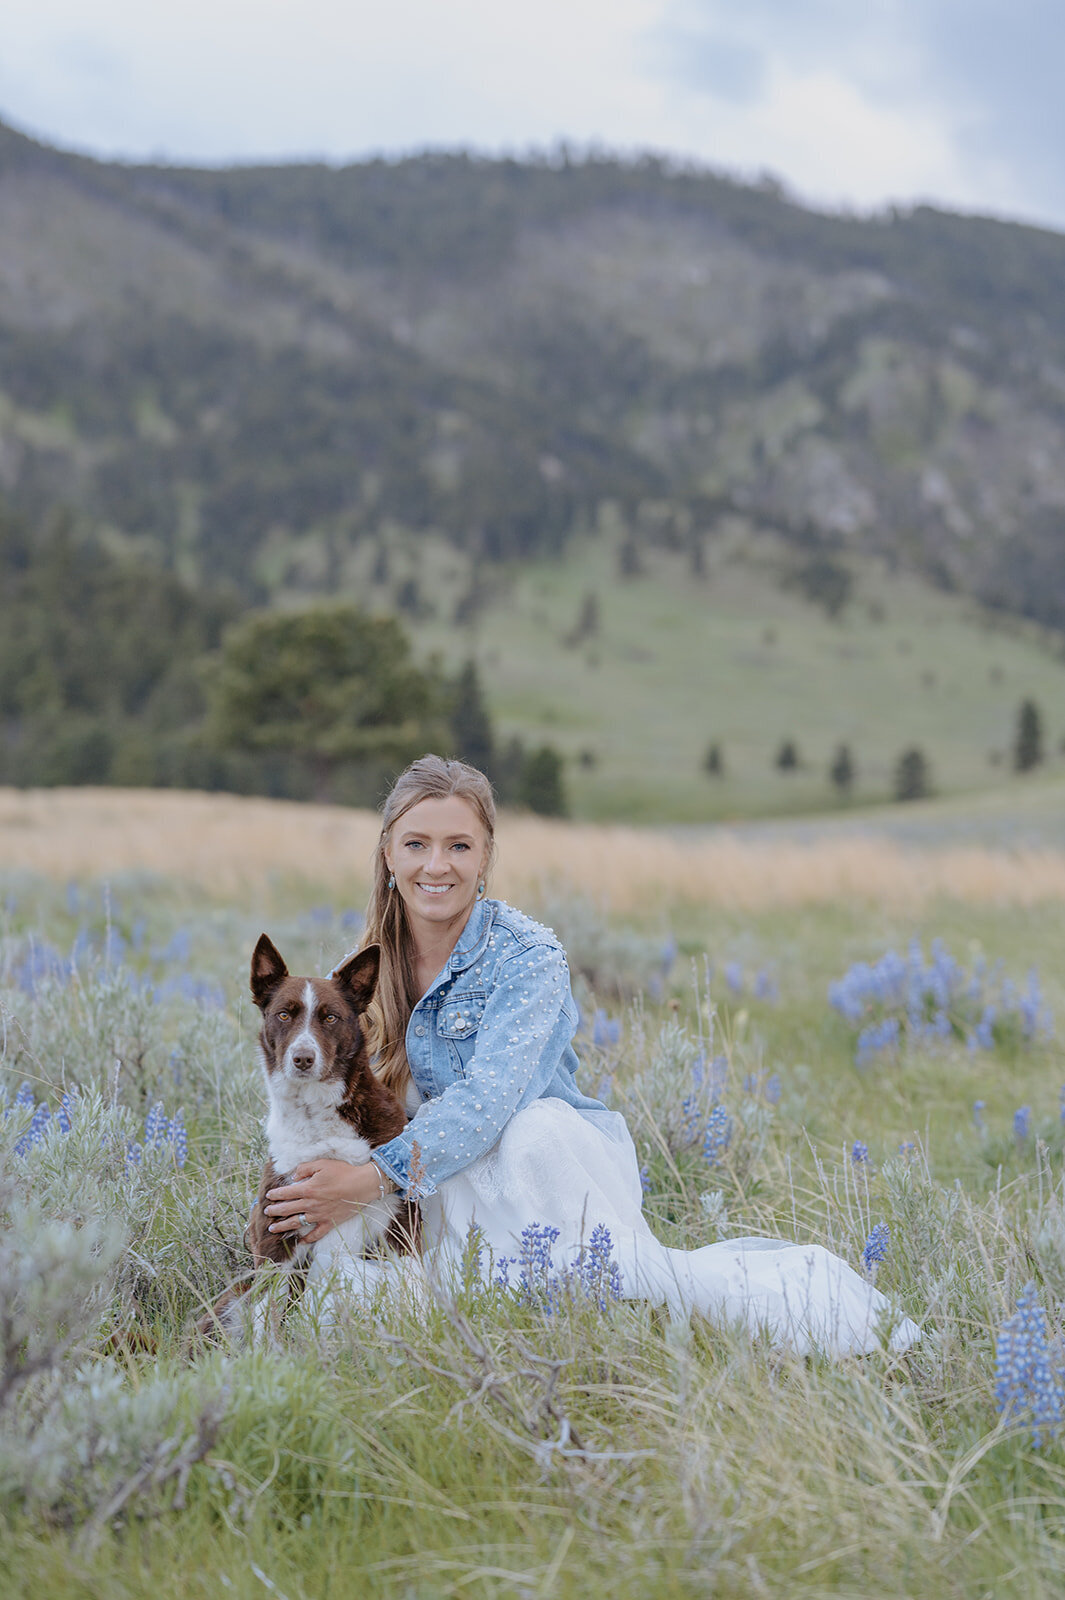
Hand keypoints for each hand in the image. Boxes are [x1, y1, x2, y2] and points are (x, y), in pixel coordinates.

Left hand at [264, 1159, 386, 1243]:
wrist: (362, 1185)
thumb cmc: (343, 1172)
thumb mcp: (322, 1163)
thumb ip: (305, 1168)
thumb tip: (293, 1176)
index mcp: (308, 1189)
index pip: (286, 1193)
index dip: (275, 1195)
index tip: (268, 1196)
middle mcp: (311, 1204)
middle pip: (287, 1210)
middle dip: (274, 1211)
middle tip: (266, 1212)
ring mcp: (319, 1215)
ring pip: (296, 1223)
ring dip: (283, 1226)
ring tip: (273, 1229)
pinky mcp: (329, 1222)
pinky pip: (316, 1234)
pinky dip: (307, 1239)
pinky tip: (300, 1242)